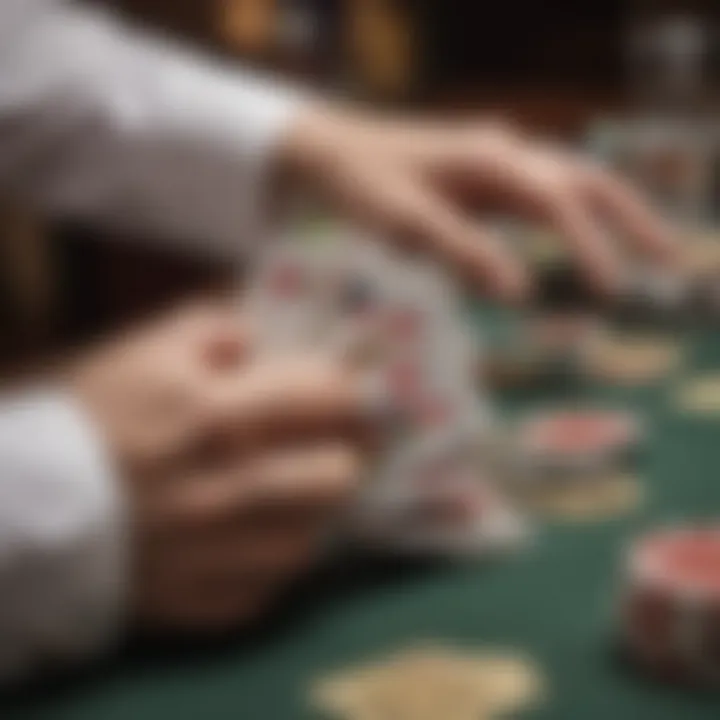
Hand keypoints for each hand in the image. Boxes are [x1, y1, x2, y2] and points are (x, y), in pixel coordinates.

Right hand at [70, 303, 373, 631]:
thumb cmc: (92, 418)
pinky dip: (268, 562)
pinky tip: (249, 539)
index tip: (344, 394)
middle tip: (326, 449)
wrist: (29, 505)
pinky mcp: (201, 600)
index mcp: (213, 414)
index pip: (321, 397)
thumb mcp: (146, 351)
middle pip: (337, 477)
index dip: (345, 392)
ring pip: (310, 538)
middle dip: (339, 456)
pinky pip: (266, 587)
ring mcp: (215, 553)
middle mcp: (225, 487)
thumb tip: (264, 339)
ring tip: (289, 496)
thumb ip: (214, 329)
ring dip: (308, 513)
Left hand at [280, 107, 676, 299]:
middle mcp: (504, 154)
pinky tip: (578, 249)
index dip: (591, 245)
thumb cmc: (362, 184)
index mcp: (491, 159)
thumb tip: (517, 293)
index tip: (612, 289)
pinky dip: (569, 223)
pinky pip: (538, 200)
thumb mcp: (405, 222)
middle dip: (632, 219)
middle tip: (670, 261)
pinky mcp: (484, 180)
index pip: (559, 202)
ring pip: (569, 186)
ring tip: (643, 257)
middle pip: (587, 180)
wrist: (330, 152)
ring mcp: (496, 164)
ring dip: (609, 219)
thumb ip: (461, 252)